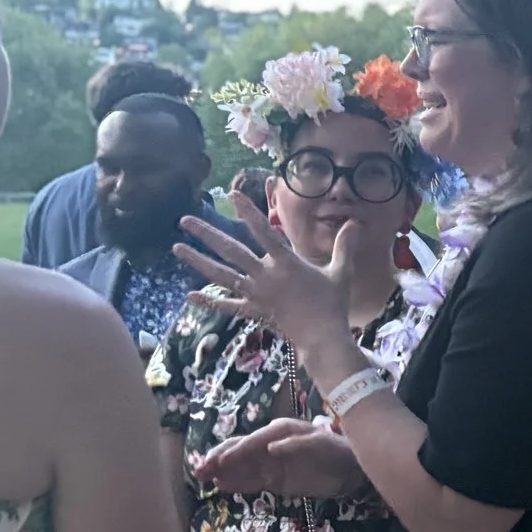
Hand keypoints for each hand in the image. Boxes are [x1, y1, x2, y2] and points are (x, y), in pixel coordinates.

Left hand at [174, 180, 356, 357]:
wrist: (323, 337)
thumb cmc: (333, 303)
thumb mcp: (341, 272)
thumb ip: (344, 246)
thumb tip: (354, 222)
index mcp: (286, 262)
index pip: (263, 231)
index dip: (248, 212)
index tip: (232, 195)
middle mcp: (265, 275)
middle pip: (231, 251)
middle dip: (206, 234)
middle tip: (185, 220)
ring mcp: (256, 294)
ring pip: (221, 275)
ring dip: (198, 261)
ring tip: (177, 248)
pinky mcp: (254, 311)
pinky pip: (227, 306)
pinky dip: (209, 301)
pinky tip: (189, 294)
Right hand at [193, 418, 366, 498]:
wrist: (351, 470)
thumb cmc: (337, 451)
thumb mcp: (321, 445)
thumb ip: (296, 445)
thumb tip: (271, 448)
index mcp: (279, 432)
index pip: (250, 441)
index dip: (233, 452)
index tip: (218, 462)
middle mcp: (270, 446)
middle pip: (238, 452)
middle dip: (217, 459)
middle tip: (198, 470)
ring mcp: (270, 464)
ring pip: (240, 467)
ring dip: (221, 472)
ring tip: (202, 478)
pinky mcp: (275, 480)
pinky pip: (252, 481)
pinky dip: (237, 484)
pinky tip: (221, 487)